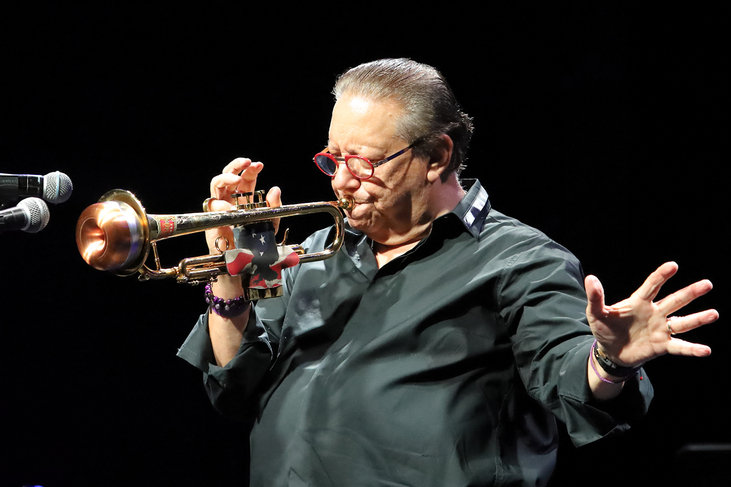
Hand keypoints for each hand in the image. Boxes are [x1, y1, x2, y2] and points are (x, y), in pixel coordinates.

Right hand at [204, 158, 281, 255]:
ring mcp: (220, 207)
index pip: (245, 178)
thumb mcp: (271, 222)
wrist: (246, 261)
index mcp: (244, 198)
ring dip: (226, 178)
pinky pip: (213, 206)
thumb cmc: (257, 242)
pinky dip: (222, 205)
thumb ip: (274, 206)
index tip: (259, 165)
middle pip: (228, 175)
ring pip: (216, 184)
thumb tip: (275, 189)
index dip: (251, 169)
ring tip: (237, 179)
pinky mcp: (212, 218)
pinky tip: (232, 208)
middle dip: (236, 166)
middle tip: (247, 162)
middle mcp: (231, 199)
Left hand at [585, 261, 718, 366]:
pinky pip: (679, 347)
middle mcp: (654, 313)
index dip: (661, 275)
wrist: (610, 351)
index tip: (673, 265)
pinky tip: (706, 350)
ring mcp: (660, 329)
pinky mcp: (662, 346)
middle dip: (690, 293)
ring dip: (698, 318)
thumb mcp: (596, 313)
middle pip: (675, 300)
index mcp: (639, 302)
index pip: (652, 286)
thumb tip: (590, 278)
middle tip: (707, 284)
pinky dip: (692, 349)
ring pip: (682, 322)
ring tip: (714, 314)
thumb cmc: (605, 328)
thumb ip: (596, 297)